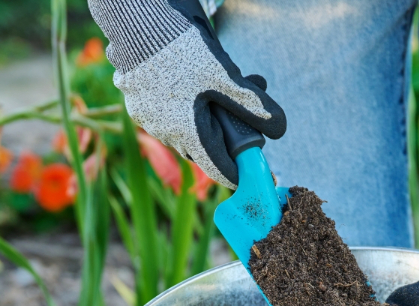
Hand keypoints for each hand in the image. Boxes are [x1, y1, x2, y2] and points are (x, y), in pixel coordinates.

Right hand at [88, 0, 285, 187]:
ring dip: (211, 114)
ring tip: (232, 83)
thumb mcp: (226, 77)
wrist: (139, 21)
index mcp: (187, 133)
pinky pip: (170, 111)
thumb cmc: (183, 49)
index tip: (254, 168)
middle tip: (250, 107)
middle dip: (230, 131)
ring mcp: (148, 116)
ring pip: (188, 127)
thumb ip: (253, 106)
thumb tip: (279, 129)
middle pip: (205, 146)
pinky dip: (190, 103)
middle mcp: (164, 132)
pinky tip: (200, 79)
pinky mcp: (139, 99)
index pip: (218, 168)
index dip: (239, 170)